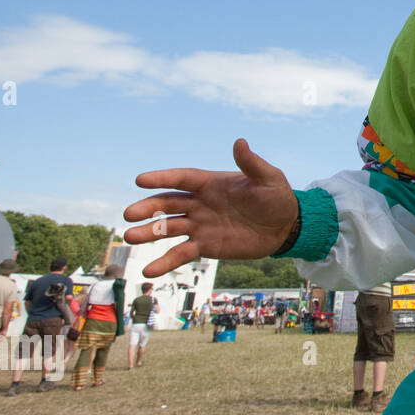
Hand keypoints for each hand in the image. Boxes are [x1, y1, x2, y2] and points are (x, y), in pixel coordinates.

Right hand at [122, 139, 299, 277]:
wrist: (285, 227)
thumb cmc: (277, 197)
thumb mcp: (268, 179)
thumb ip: (252, 164)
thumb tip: (240, 142)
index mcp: (211, 183)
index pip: (181, 178)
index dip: (162, 178)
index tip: (140, 180)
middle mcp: (200, 203)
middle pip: (167, 203)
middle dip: (148, 208)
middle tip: (129, 214)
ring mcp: (200, 225)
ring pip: (168, 228)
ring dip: (148, 233)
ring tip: (130, 238)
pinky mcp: (205, 246)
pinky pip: (180, 254)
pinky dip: (164, 262)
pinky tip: (148, 271)